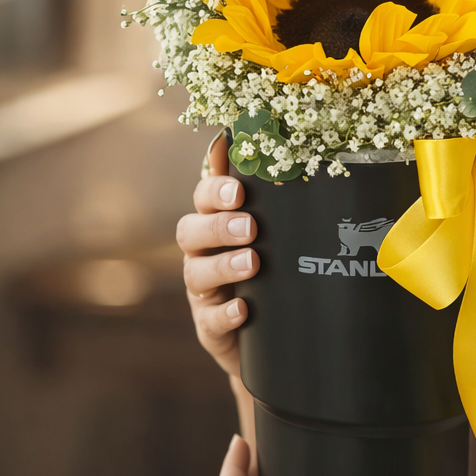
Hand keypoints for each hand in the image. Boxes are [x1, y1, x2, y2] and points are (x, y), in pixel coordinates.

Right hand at [176, 133, 258, 378]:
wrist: (276, 329)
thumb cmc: (274, 266)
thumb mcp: (278, 228)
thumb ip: (277, 194)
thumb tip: (284, 146)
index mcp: (217, 222)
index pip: (205, 196)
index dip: (215, 186)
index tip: (239, 187)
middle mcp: (203, 253)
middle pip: (190, 231)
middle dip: (218, 225)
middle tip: (250, 226)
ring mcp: (203, 291)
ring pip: (196, 273)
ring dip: (223, 265)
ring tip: (253, 263)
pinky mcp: (210, 327)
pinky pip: (209, 320)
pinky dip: (225, 313)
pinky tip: (244, 309)